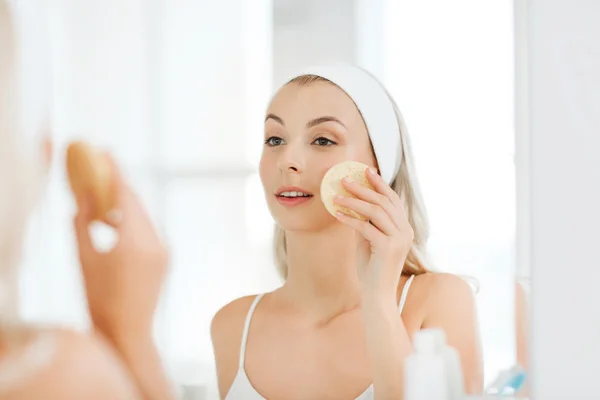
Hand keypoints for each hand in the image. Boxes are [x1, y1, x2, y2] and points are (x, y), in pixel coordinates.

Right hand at [73, 155, 168, 341]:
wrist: (128, 331)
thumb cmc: (100, 300)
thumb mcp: (85, 260)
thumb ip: (83, 225)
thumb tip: (81, 198)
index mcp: (134, 242)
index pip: (125, 196)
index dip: (115, 172)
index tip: (106, 152)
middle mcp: (155, 243)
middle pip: (137, 204)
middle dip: (120, 185)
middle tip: (103, 167)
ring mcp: (164, 250)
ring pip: (144, 217)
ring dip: (126, 205)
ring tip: (105, 197)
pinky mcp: (165, 258)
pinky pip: (149, 231)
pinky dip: (133, 222)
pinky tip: (115, 223)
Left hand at [333, 167, 413, 298]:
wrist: (376, 295)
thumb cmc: (372, 270)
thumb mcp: (368, 241)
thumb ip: (366, 223)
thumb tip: (353, 204)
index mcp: (405, 228)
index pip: (393, 200)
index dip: (380, 183)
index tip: (366, 170)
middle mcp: (406, 231)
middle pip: (384, 202)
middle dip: (363, 188)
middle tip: (345, 180)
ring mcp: (399, 239)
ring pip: (376, 211)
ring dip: (354, 201)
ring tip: (336, 196)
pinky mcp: (388, 248)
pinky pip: (366, 227)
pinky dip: (350, 218)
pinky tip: (337, 214)